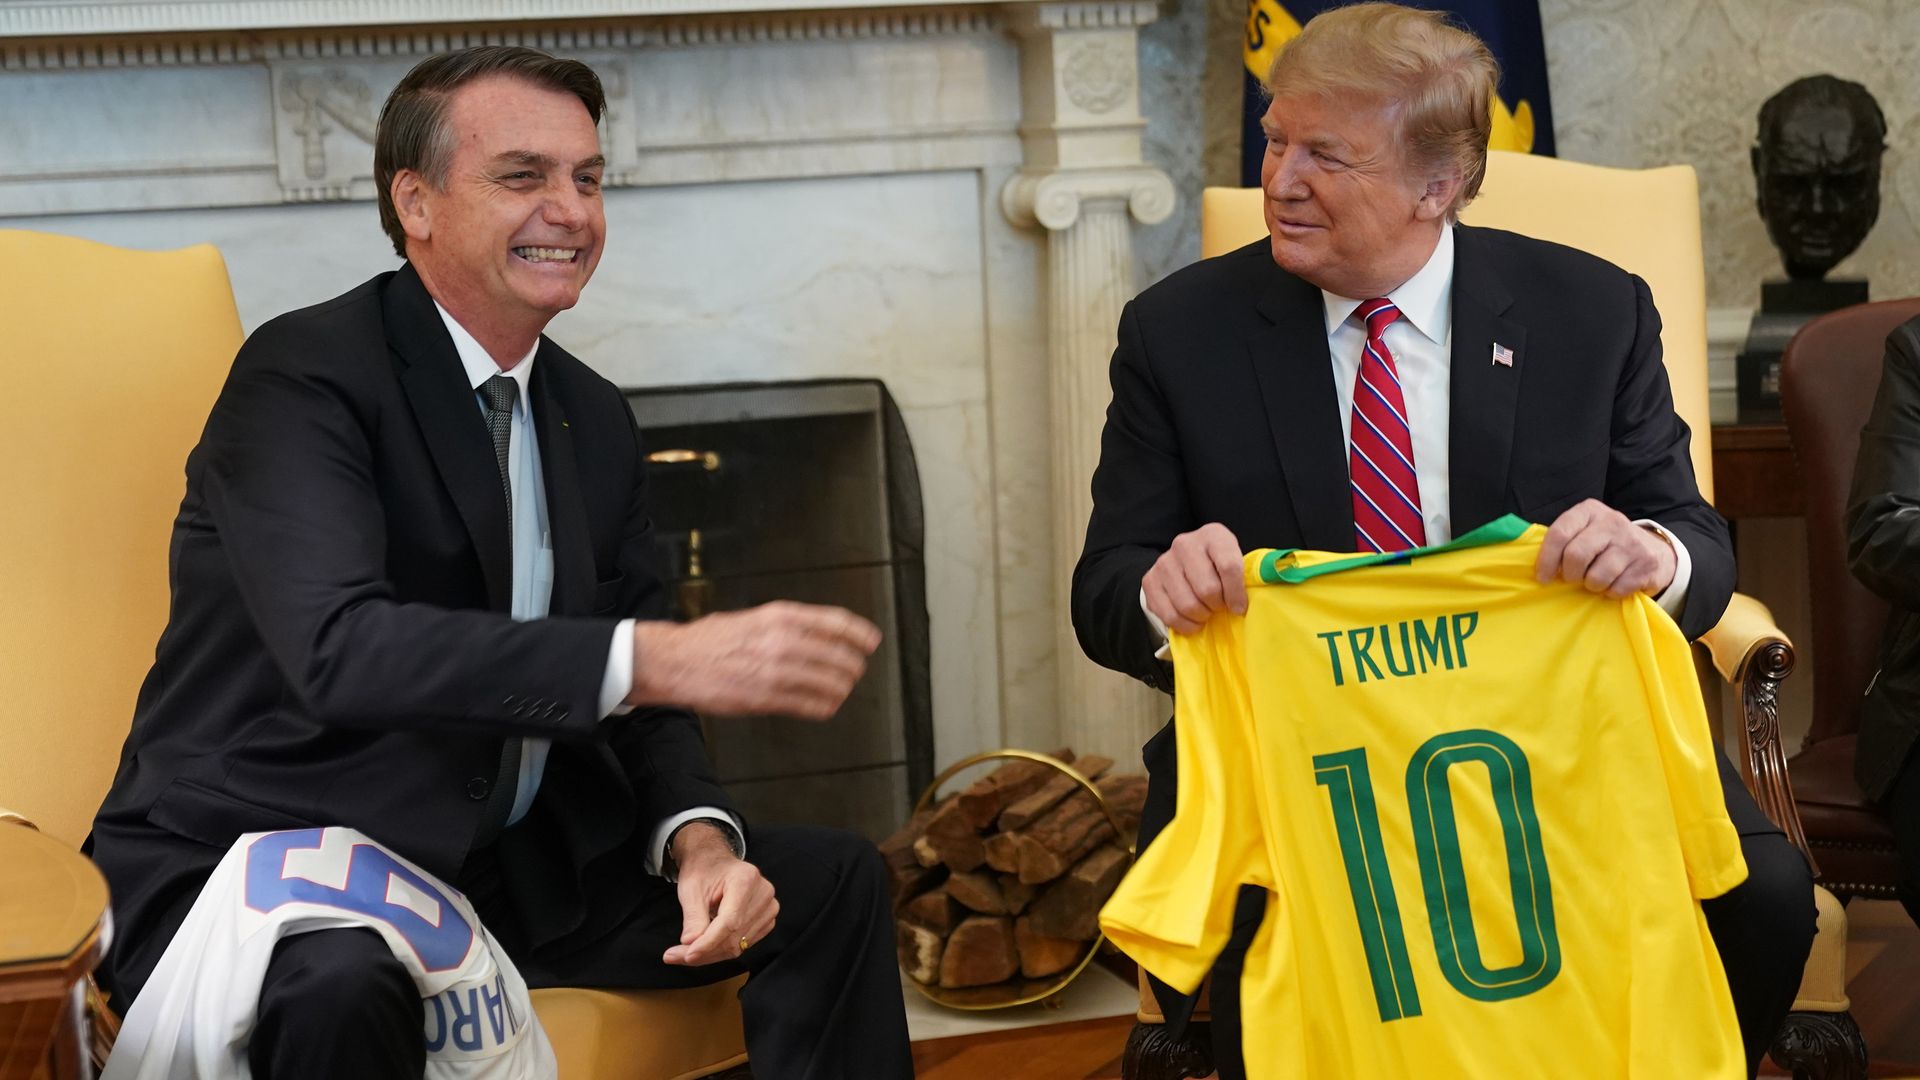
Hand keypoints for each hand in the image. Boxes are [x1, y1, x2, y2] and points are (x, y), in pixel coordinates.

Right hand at [628, 601, 880, 718]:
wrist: (676, 661)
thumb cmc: (711, 639)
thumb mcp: (753, 617)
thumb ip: (786, 624)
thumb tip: (819, 632)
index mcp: (780, 616)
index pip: (835, 623)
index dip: (859, 634)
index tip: (871, 641)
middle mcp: (783, 641)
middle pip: (839, 655)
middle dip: (853, 665)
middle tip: (856, 670)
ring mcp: (776, 671)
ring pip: (830, 682)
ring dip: (842, 688)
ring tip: (842, 690)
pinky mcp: (766, 698)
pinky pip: (811, 705)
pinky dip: (825, 707)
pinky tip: (827, 706)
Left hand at [662, 823, 778, 966]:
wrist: (715, 862)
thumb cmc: (703, 871)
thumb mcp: (691, 889)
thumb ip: (693, 918)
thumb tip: (690, 945)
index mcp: (746, 879)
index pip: (729, 922)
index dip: (708, 942)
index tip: (687, 955)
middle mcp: (763, 894)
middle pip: (734, 937)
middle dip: (704, 951)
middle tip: (675, 956)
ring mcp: (769, 908)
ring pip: (738, 945)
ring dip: (710, 953)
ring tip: (685, 950)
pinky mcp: (767, 920)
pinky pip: (743, 944)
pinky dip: (720, 950)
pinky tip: (704, 944)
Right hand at [1142, 523, 1247, 634]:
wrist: (1183, 564)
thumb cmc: (1217, 567)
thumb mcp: (1234, 561)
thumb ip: (1246, 575)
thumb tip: (1259, 596)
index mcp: (1213, 534)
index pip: (1229, 566)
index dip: (1236, 594)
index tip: (1239, 608)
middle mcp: (1185, 543)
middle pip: (1207, 589)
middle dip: (1217, 606)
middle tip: (1219, 608)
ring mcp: (1164, 561)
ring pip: (1188, 604)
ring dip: (1201, 617)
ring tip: (1206, 614)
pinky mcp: (1149, 580)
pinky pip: (1169, 614)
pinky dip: (1185, 625)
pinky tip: (1192, 621)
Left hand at [1534, 500, 1676, 598]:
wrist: (1654, 551)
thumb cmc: (1606, 544)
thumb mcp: (1585, 531)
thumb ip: (1563, 540)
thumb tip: (1536, 567)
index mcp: (1589, 511)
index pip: (1559, 533)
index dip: (1546, 559)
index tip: (1543, 578)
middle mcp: (1612, 522)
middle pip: (1576, 555)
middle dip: (1570, 575)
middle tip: (1573, 579)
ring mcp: (1632, 542)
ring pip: (1596, 577)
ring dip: (1592, 586)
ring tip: (1596, 580)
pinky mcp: (1646, 564)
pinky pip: (1616, 589)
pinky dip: (1611, 592)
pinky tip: (1615, 583)